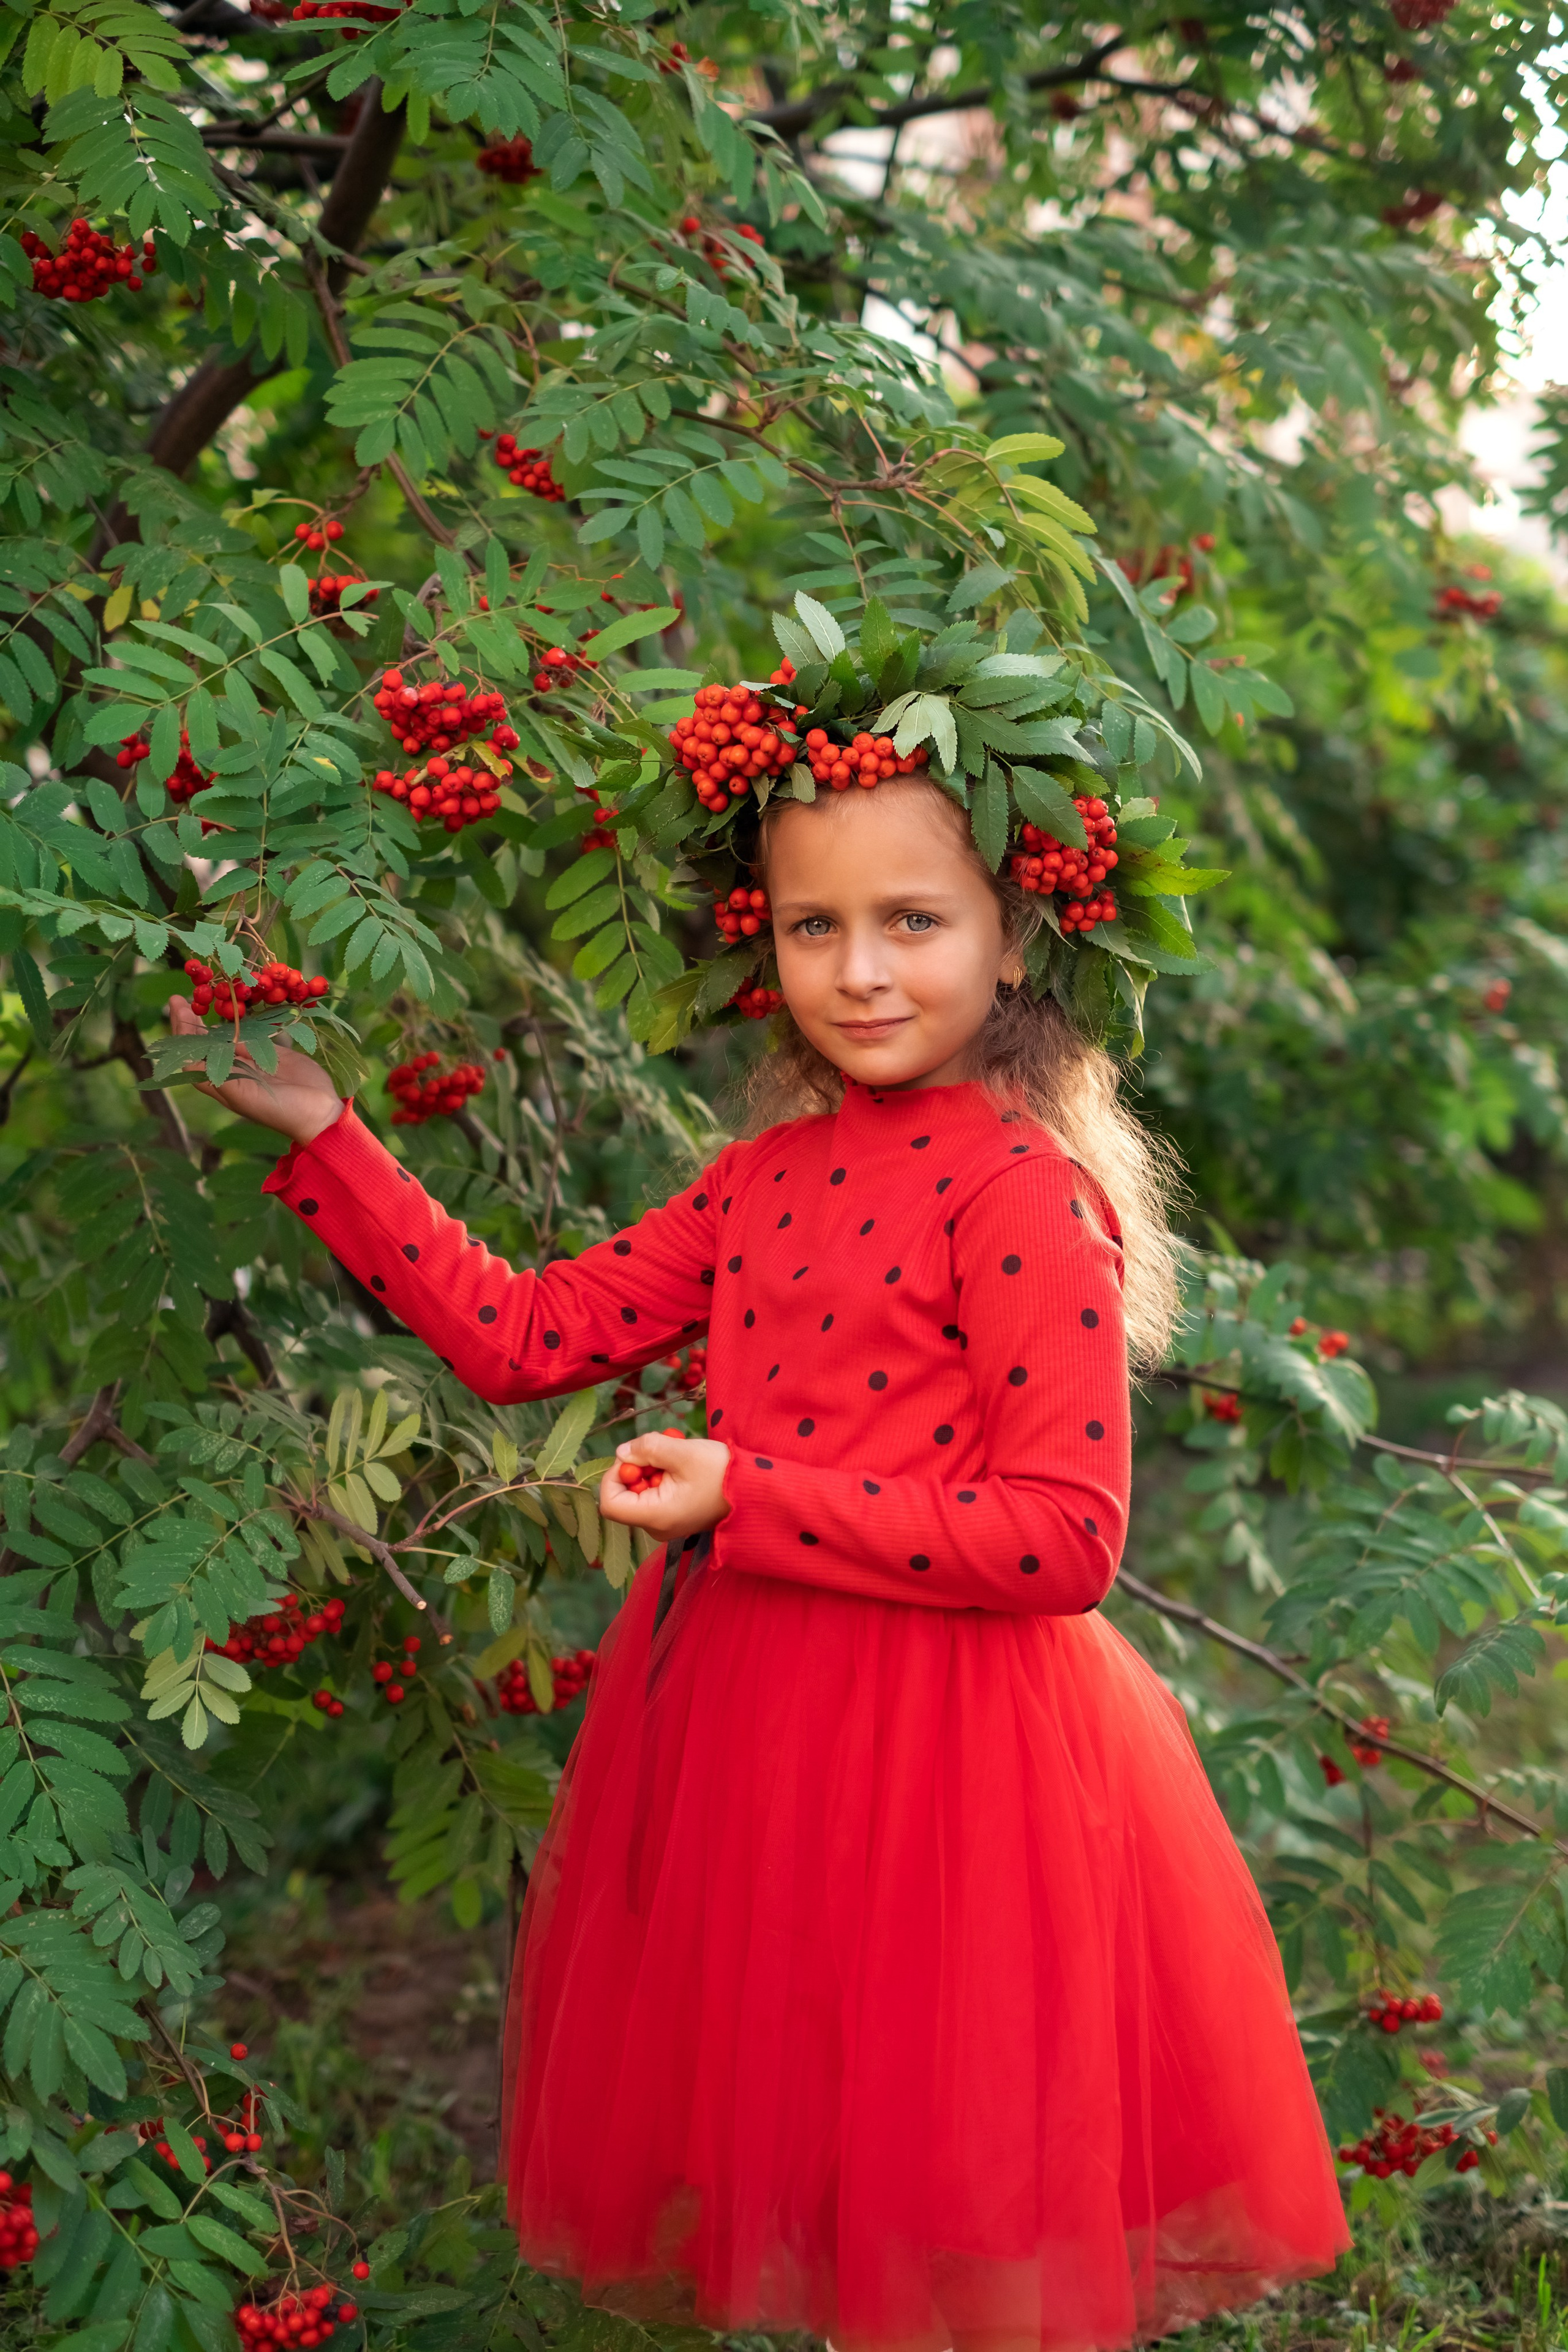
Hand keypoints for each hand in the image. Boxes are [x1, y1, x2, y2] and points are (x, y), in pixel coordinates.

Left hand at [168, 995, 344, 1145]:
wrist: (319, 1113)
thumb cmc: (281, 1110)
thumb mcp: (245, 1097)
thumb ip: (218, 1077)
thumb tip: (189, 1060)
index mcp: (220, 1083)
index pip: (191, 1056)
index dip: (181, 1034)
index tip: (178, 1010)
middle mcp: (231, 1070)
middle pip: (203, 1043)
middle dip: (190, 1021)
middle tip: (179, 998)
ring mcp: (250, 1060)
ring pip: (224, 1035)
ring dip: (211, 1017)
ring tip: (201, 997)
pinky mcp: (269, 1052)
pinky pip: (250, 1032)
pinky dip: (239, 1019)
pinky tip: (232, 1006)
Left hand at [599, 1429, 730, 1547]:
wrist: (755, 1490)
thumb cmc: (721, 1472)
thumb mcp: (682, 1452)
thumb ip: (647, 1448)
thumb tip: (621, 1452)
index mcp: (655, 1516)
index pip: (609, 1503)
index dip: (613, 1475)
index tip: (634, 1455)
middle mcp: (657, 1526)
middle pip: (625, 1495)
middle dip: (638, 1466)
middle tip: (662, 1450)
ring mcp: (666, 1523)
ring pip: (641, 1491)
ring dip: (652, 1468)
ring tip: (677, 1455)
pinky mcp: (676, 1516)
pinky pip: (656, 1494)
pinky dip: (663, 1475)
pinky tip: (682, 1465)